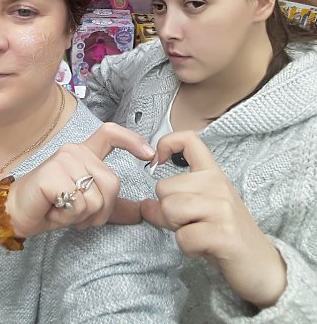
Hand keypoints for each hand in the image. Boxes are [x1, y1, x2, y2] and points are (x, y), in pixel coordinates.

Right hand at [6, 122, 154, 236]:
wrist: (16, 213)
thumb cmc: (50, 206)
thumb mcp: (86, 205)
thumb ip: (112, 205)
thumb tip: (141, 212)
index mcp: (84, 153)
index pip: (110, 134)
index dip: (132, 140)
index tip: (149, 155)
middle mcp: (75, 150)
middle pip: (112, 182)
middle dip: (101, 210)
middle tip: (78, 215)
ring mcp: (63, 159)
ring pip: (96, 197)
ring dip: (82, 216)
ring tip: (62, 210)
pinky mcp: (53, 174)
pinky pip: (78, 204)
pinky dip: (68, 218)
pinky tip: (53, 211)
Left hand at [141, 131, 286, 308]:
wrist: (263, 266)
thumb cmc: (227, 234)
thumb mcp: (200, 211)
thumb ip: (172, 202)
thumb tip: (143, 205)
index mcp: (213, 173)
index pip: (189, 139)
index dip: (166, 143)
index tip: (157, 162)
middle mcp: (218, 184)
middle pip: (164, 187)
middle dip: (167, 211)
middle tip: (190, 223)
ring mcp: (222, 208)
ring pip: (170, 209)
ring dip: (177, 229)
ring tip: (197, 234)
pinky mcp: (223, 233)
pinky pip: (183, 237)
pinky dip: (188, 248)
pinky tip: (204, 248)